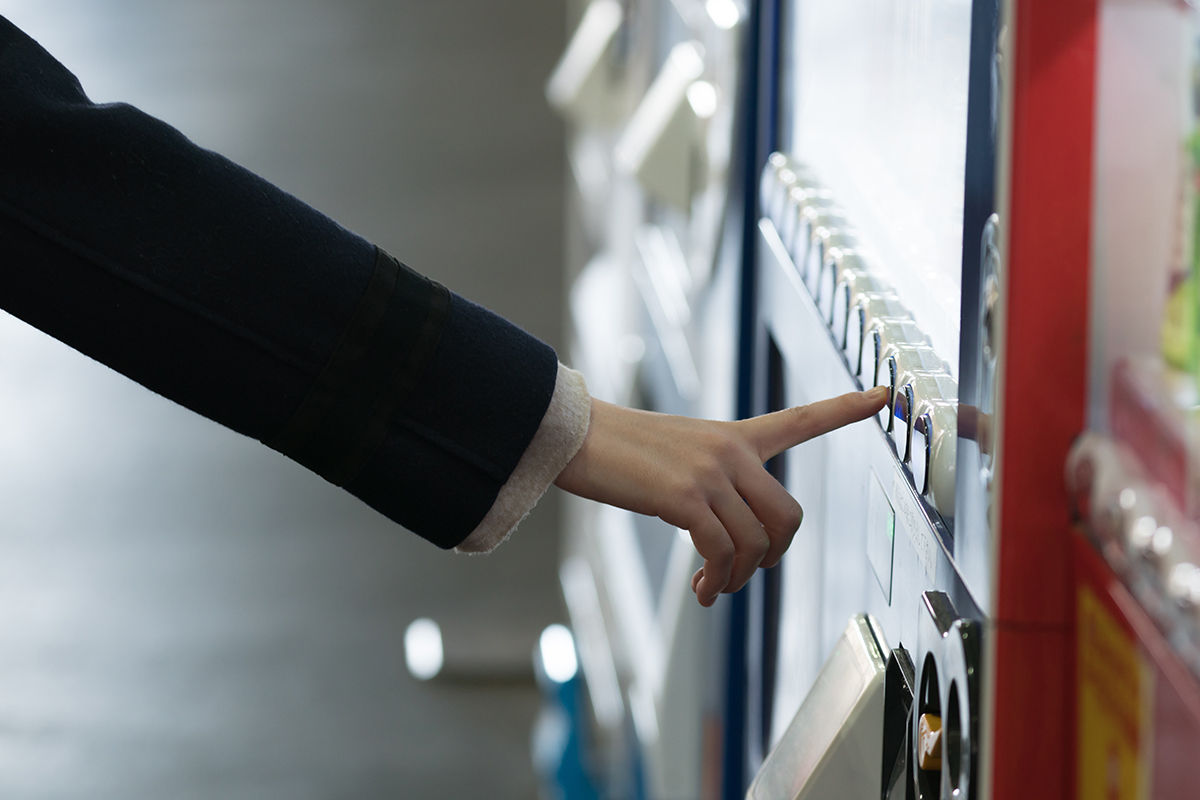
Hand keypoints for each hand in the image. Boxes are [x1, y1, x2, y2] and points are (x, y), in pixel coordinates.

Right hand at [554, 386, 887, 605]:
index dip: (846, 408)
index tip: (885, 394)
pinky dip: (716, 581)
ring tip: (711, 589)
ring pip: (755, 543)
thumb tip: (726, 545)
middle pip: (787, 516)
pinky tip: (700, 590)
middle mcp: (730, 451)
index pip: (800, 420)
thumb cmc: (620, 451)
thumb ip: (713, 485)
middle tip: (744, 573)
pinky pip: (720, 553)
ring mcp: (709, 472)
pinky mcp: (684, 496)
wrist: (575, 436)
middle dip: (773, 556)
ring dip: (737, 579)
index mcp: (734, 436)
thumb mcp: (678, 455)